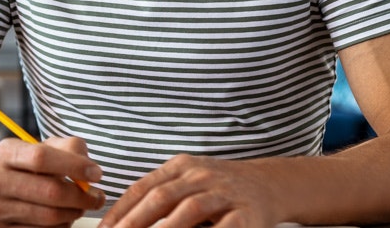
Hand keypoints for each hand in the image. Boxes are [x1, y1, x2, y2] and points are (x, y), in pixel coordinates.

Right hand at [0, 136, 105, 227]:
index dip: (74, 165)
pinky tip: (63, 217)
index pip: (42, 157)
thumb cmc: (23, 168)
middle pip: (49, 191)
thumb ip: (68, 148)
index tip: (96, 173)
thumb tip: (88, 167)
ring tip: (81, 206)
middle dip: (81, 196)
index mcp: (5, 153)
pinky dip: (61, 226)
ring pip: (49, 216)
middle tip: (97, 197)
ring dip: (74, 213)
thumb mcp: (40, 148)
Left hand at [101, 154, 277, 227]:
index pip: (142, 188)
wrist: (269, 184)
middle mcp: (200, 175)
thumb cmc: (220, 188)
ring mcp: (223, 192)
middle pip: (160, 199)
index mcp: (180, 166)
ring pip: (189, 211)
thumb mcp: (188, 182)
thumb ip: (160, 195)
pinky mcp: (246, 213)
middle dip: (134, 223)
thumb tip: (123, 220)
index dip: (120, 211)